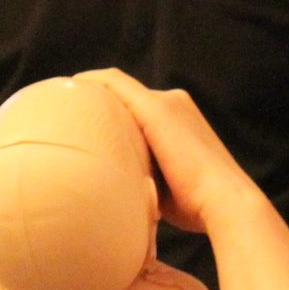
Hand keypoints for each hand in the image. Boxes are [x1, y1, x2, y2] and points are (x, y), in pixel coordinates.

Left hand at [75, 69, 269, 236]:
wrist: (224, 201)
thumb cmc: (197, 206)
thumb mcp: (166, 184)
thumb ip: (144, 175)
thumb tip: (118, 190)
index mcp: (181, 120)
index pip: (139, 107)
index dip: (112, 110)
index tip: (86, 121)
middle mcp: (175, 103)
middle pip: (127, 96)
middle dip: (98, 101)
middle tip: (67, 112)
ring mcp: (166, 103)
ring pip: (119, 88)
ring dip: (92, 92)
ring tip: (64, 102)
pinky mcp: (155, 109)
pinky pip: (115, 84)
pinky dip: (93, 83)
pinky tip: (71, 89)